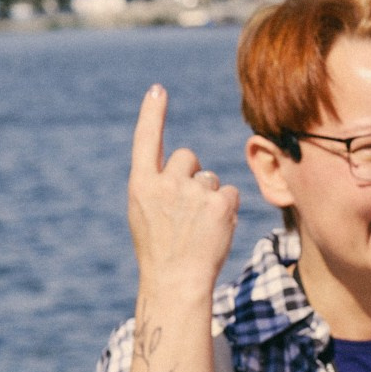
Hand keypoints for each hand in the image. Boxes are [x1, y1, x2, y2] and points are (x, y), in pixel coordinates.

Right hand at [128, 85, 238, 301]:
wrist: (176, 280)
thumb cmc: (160, 248)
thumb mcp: (146, 213)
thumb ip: (159, 186)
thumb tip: (186, 164)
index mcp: (141, 184)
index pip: (146, 140)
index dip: (152, 114)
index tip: (157, 90)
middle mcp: (165, 182)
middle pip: (188, 157)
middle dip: (191, 176)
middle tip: (185, 211)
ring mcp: (192, 191)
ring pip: (210, 178)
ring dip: (208, 197)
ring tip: (197, 227)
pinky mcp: (218, 202)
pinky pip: (229, 193)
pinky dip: (226, 209)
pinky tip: (214, 229)